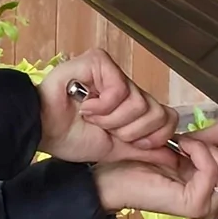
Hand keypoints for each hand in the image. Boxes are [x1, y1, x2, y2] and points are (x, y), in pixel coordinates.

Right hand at [38, 48, 177, 165]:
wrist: (42, 131)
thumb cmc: (70, 138)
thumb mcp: (115, 150)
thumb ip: (144, 151)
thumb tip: (174, 157)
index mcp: (131, 104)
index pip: (167, 117)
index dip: (152, 136)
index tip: (126, 141)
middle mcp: (126, 85)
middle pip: (156, 112)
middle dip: (129, 131)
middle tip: (103, 128)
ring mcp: (112, 71)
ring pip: (139, 103)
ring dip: (111, 119)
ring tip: (90, 116)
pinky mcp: (98, 62)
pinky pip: (119, 89)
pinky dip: (101, 106)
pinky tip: (84, 105)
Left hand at [91, 129, 217, 218]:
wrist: (116, 173)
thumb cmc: (148, 161)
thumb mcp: (194, 143)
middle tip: (212, 144)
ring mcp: (207, 207)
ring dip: (211, 148)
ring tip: (188, 144)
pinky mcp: (193, 205)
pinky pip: (211, 172)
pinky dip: (199, 151)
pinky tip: (183, 148)